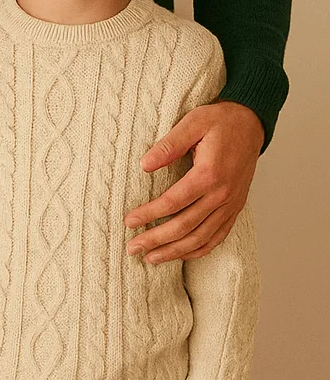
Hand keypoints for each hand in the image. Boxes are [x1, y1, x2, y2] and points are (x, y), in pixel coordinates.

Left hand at [125, 101, 262, 262]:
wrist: (251, 123)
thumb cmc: (219, 121)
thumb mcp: (192, 123)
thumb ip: (169, 144)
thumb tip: (144, 165)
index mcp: (209, 174)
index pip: (173, 203)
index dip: (149, 214)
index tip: (129, 221)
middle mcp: (222, 195)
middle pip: (185, 227)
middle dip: (157, 240)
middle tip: (133, 247)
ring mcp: (230, 205)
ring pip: (201, 238)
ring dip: (175, 251)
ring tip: (152, 258)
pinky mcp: (235, 208)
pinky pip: (217, 236)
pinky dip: (199, 249)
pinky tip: (182, 254)